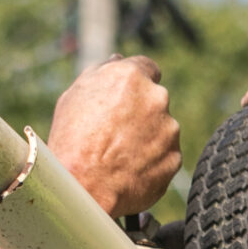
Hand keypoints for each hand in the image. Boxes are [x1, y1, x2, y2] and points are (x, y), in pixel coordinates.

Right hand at [50, 55, 180, 215]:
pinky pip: (164, 156)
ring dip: (147, 137)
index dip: (135, 84)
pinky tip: (128, 170)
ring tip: (118, 156)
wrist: (83, 188)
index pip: (147, 68)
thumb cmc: (72, 141)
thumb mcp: (74, 96)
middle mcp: (157, 98)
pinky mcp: (175, 158)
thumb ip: (101, 73)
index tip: (126, 97)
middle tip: (115, 132)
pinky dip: (152, 161)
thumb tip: (117, 60)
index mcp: (132, 77)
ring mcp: (170, 130)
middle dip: (140, 112)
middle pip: (154, 99)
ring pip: (162, 129)